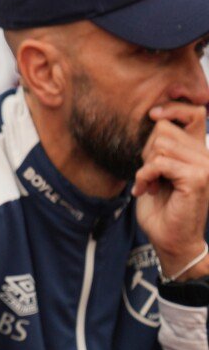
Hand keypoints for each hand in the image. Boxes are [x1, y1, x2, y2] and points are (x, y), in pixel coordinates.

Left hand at [133, 102, 208, 279]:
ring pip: (160, 146)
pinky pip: (159, 163)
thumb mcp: (159, 170)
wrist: (171, 239)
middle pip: (165, 129)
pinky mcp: (197, 177)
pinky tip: (148, 190)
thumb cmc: (162, 207)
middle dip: (147, 151)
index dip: (171, 110)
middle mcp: (206, 154)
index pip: (194, 113)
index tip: (153, 115)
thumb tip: (157, 118)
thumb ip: (161, 147)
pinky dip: (146, 176)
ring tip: (150, 183)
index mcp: (199, 150)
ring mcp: (205, 165)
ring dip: (146, 166)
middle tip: (150, 174)